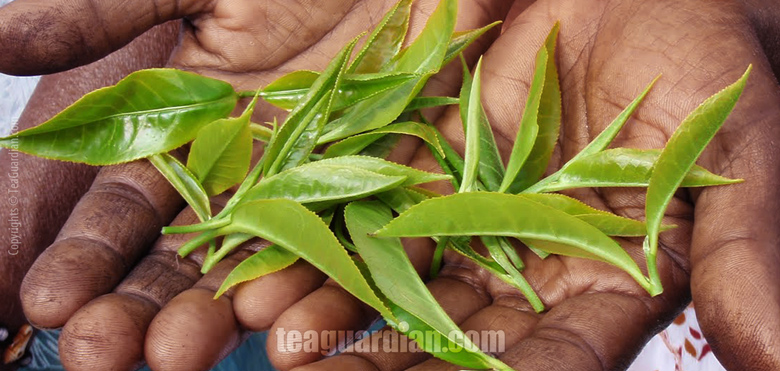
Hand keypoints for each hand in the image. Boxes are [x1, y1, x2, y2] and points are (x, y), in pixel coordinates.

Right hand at [0, 1, 510, 369]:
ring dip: (221, 311)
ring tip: (177, 352)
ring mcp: (321, 183)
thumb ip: (103, 14)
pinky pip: (356, 243)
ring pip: (267, 264)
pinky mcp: (390, 183)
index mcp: (192, 130)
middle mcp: (250, 172)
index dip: (88, 255)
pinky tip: (280, 319)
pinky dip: (324, 281)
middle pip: (190, 255)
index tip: (47, 301)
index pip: (126, 208)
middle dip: (143, 305)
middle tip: (101, 354)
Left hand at [265, 0, 779, 369]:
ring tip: (282, 343)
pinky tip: (279, 269)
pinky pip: (376, 213)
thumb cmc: (705, 66)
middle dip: (392, 361)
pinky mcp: (434, 172)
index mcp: (610, 280)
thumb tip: (770, 357)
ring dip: (345, 312)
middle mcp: (534, 265)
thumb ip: (742, 254)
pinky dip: (331, 239)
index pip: (558, 354)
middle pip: (461, 334)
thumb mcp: (735, 155)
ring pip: (404, 282)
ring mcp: (477, 221)